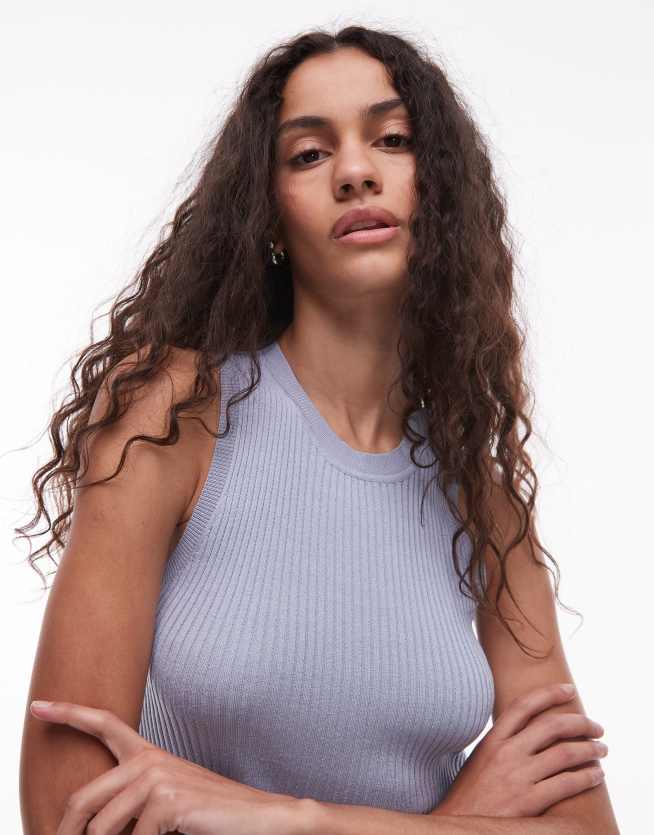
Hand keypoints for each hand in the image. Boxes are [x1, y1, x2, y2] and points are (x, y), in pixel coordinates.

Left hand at [30, 699, 305, 834]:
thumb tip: (89, 825)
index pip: (103, 724)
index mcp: (148, 755)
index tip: (38, 706)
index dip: (67, 713)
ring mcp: (157, 778)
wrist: (259, 816)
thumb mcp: (164, 804)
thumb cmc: (210, 814)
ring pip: (101, 829)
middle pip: (83, 800)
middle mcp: (148, 760)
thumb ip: (131, 802)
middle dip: (66, 833)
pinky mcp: (166, 801)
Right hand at [431, 683, 606, 817]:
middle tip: (596, 727)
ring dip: (590, 749)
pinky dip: (587, 777)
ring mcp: (518, 777)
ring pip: (565, 753)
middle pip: (551, 726)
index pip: (524, 705)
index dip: (549, 693)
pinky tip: (596, 776)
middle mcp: (506, 753)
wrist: (458, 826)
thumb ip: (503, 742)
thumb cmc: (471, 795)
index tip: (569, 690)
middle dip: (580, 723)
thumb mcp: (481, 759)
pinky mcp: (529, 802)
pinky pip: (567, 784)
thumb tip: (531, 731)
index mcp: (492, 740)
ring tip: (601, 750)